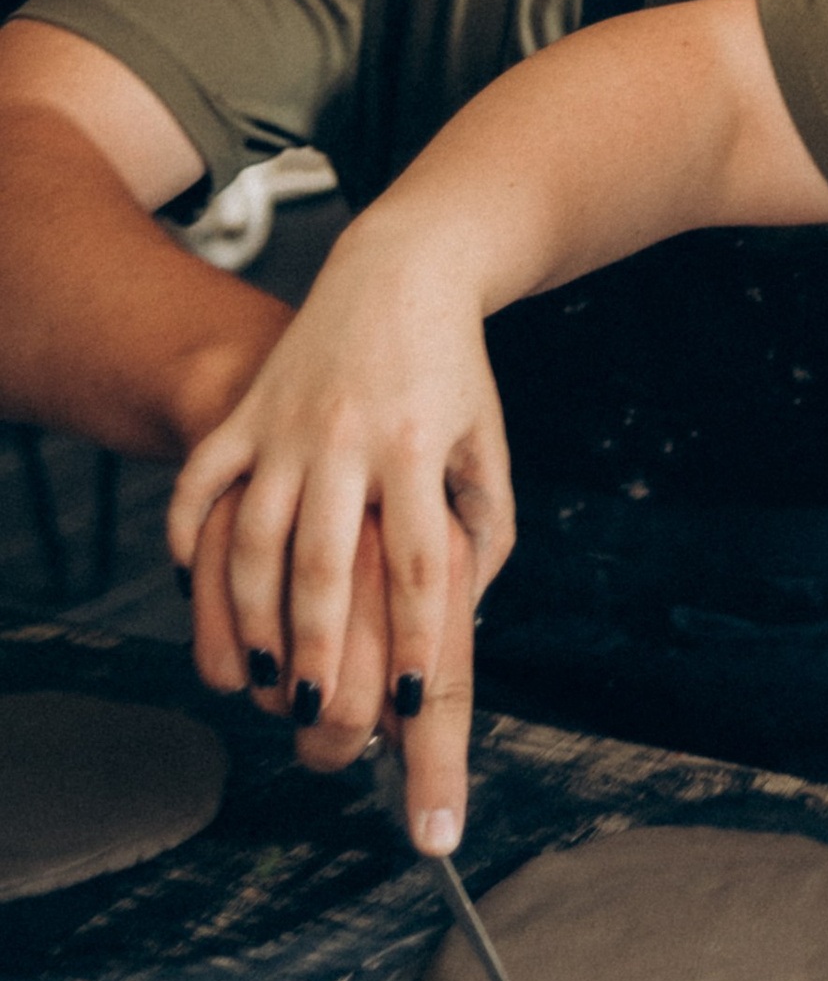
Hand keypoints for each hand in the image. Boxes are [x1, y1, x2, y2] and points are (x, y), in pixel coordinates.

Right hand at [165, 211, 514, 842]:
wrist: (403, 267)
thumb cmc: (452, 370)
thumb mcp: (486, 441)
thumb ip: (485, 529)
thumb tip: (462, 618)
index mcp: (416, 447)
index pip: (418, 563)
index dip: (412, 637)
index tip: (408, 703)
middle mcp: (348, 437)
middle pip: (324, 560)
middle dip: (317, 646)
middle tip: (312, 713)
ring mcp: (286, 423)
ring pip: (253, 533)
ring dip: (250, 610)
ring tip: (259, 673)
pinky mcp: (245, 413)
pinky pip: (200, 482)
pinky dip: (189, 537)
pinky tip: (196, 589)